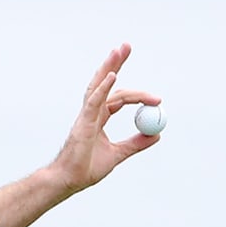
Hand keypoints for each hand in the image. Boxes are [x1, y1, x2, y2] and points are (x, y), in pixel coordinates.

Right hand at [47, 43, 160, 198]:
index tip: (156, 98)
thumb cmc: (85, 168)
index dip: (136, 93)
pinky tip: (113, 75)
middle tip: (126, 46)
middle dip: (116, 62)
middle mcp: (92, 112)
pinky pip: (95, 101)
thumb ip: (135, 143)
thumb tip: (156, 135)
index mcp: (98, 118)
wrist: (69, 180)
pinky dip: (104, 88)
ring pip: (100, 86)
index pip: (118, 97)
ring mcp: (86, 115)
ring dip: (110, 66)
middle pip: (106, 82)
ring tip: (119, 50)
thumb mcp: (118, 154)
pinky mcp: (83, 122)